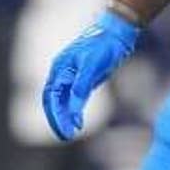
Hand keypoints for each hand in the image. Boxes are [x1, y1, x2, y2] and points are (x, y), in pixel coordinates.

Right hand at [41, 9, 139, 140]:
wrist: (117, 32)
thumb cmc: (103, 45)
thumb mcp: (92, 65)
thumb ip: (82, 86)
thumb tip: (74, 108)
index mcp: (60, 68)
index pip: (52, 97)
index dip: (55, 115)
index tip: (64, 130)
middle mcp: (62, 72)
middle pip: (54, 101)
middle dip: (57, 119)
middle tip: (65, 136)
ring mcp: (72, 76)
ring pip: (63, 101)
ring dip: (65, 117)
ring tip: (71, 133)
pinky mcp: (83, 79)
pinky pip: (74, 98)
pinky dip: (74, 110)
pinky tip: (78, 121)